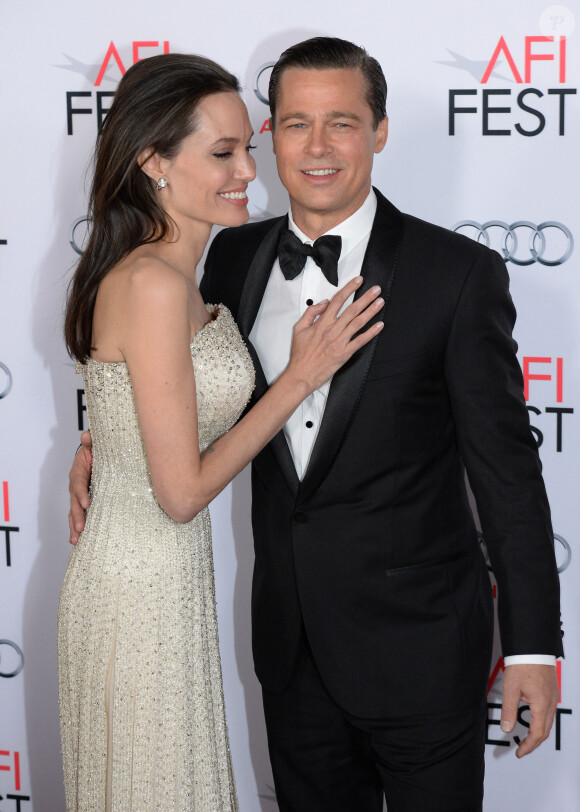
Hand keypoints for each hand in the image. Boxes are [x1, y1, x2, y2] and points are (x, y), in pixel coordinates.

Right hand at [68, 430, 92, 544]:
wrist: (97, 453)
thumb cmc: (98, 449)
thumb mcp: (96, 443)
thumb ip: (91, 440)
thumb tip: (86, 435)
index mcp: (78, 470)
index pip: (78, 483)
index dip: (81, 493)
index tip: (86, 504)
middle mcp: (75, 484)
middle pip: (74, 502)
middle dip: (77, 516)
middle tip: (81, 528)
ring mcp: (78, 495)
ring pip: (74, 512)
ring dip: (74, 526)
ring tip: (76, 540)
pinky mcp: (82, 502)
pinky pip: (78, 515)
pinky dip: (76, 527)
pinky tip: (77, 541)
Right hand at [287, 277, 382, 393]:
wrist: (302, 374)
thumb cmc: (300, 354)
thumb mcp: (299, 328)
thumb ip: (311, 312)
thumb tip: (324, 303)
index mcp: (322, 323)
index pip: (338, 300)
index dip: (349, 288)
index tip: (358, 281)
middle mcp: (333, 330)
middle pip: (352, 309)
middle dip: (366, 297)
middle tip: (376, 289)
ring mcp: (340, 342)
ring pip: (358, 322)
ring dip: (371, 311)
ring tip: (380, 302)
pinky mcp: (345, 354)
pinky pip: (360, 341)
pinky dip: (371, 333)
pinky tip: (379, 325)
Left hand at [500, 663, 559, 756]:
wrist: (532, 647)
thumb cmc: (521, 665)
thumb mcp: (510, 688)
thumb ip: (508, 710)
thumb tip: (506, 728)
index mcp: (542, 705)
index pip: (537, 734)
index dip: (528, 746)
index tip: (519, 753)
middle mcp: (551, 703)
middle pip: (545, 731)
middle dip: (533, 743)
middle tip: (521, 749)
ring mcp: (553, 697)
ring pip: (548, 722)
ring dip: (538, 733)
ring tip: (525, 739)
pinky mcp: (552, 691)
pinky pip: (549, 712)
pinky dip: (541, 722)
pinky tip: (532, 722)